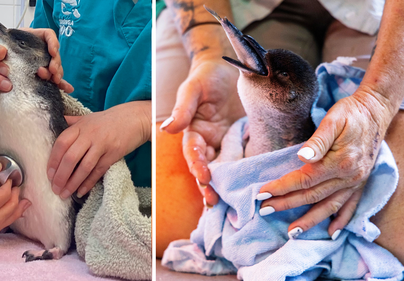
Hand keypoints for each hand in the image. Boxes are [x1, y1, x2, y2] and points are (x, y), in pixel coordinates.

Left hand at [0, 28, 73, 96]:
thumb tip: (1, 53)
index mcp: (30, 39)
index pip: (47, 35)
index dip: (53, 42)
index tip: (52, 52)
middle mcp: (38, 51)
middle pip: (54, 54)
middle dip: (56, 63)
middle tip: (53, 71)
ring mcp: (40, 65)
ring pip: (55, 68)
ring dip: (57, 74)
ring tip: (55, 80)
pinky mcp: (40, 78)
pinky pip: (53, 82)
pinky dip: (60, 86)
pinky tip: (67, 89)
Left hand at [47, 100, 150, 198]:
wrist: (134, 118)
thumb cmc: (108, 120)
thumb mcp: (88, 118)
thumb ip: (72, 122)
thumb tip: (55, 122)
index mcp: (81, 126)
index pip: (61, 143)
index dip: (53, 160)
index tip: (48, 174)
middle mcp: (90, 135)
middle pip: (71, 157)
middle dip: (61, 176)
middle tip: (54, 188)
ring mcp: (102, 145)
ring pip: (84, 167)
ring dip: (73, 182)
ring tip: (65, 193)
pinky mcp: (113, 154)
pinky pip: (98, 171)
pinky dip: (89, 183)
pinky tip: (81, 191)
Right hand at [161, 58, 243, 205]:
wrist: (233, 67)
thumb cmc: (208, 76)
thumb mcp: (194, 89)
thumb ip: (183, 108)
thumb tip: (167, 129)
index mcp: (194, 132)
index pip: (193, 152)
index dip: (197, 165)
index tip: (204, 177)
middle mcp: (209, 142)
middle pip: (207, 168)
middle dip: (208, 186)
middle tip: (214, 201)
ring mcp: (226, 144)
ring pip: (224, 169)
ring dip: (225, 186)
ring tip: (230, 203)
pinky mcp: (243, 143)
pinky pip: (244, 160)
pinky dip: (246, 174)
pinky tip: (254, 185)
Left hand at [258, 89, 393, 238]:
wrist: (376, 111)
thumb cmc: (351, 113)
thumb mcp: (333, 120)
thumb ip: (318, 141)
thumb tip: (302, 157)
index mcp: (340, 161)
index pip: (304, 180)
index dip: (282, 187)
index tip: (262, 193)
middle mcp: (349, 176)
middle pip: (312, 196)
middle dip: (286, 204)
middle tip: (264, 210)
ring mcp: (356, 182)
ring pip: (330, 206)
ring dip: (310, 221)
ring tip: (292, 232)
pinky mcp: (361, 182)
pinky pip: (351, 206)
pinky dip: (341, 220)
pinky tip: (331, 232)